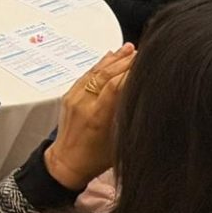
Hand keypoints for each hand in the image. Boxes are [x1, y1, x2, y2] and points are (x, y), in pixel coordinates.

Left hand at [44, 44, 135, 191]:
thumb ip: (127, 117)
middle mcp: (83, 103)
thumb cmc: (94, 159)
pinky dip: (100, 64)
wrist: (66, 163)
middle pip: (106, 74)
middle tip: (142, 53)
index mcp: (96, 116)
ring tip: (130, 49)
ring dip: (114, 58)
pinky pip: (86, 75)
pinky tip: (111, 56)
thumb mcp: (118, 142)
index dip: (130, 72)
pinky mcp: (69, 95)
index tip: (145, 64)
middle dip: (125, 61)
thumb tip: (143, 97)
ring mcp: (74, 98)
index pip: (115, 85)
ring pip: (96, 71)